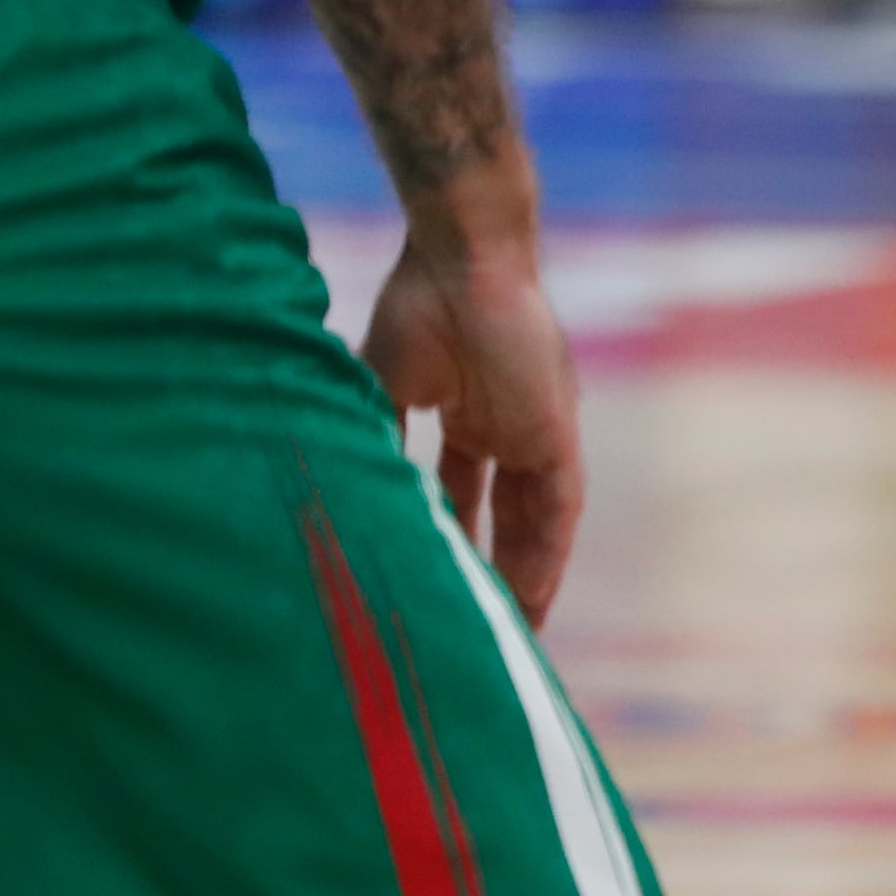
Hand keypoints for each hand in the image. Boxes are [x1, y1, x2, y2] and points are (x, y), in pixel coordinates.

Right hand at [361, 236, 584, 622]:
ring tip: (505, 635)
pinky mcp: (557, 436)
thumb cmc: (420, 307)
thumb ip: (375, 436)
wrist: (462, 261)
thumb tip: (338, 486)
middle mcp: (511, 431)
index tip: (435, 580)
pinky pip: (557, 509)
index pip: (465, 493)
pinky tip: (531, 598)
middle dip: (491, 571)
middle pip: (504, 518)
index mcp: (471, 416)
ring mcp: (537, 434)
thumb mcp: (385, 387)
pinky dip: (546, 556)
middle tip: (476, 628)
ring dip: (521, 578)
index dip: (453, 535)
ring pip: (533, 524)